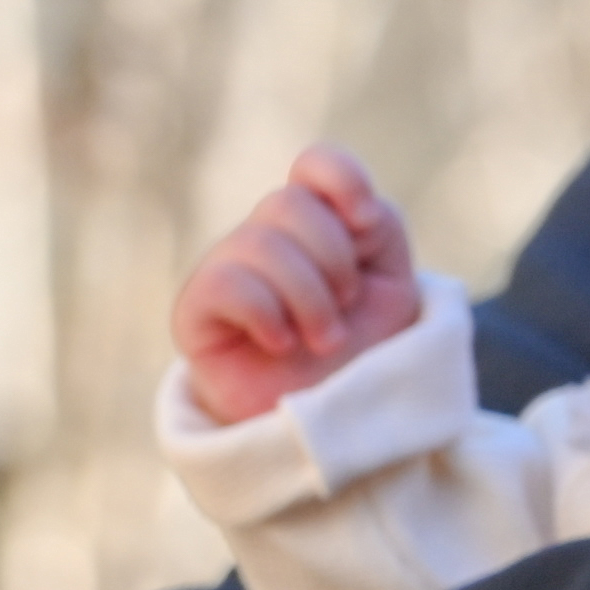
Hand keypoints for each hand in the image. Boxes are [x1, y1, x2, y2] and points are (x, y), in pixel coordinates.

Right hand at [171, 146, 423, 419]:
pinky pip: (226, 281)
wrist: (337, 425)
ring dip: (310, 298)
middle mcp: (266, 238)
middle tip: (347, 308)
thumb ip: (380, 230)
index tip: (367, 224)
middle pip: (289, 204)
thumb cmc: (365, 354)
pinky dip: (268, 314)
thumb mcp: (393, 286)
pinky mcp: (196, 309)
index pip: (314, 164)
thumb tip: (350, 210)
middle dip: (332, 260)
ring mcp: (227, 269)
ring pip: (260, 242)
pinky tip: (281, 344)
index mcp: (318, 225)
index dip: (340, 177)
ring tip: (324, 341)